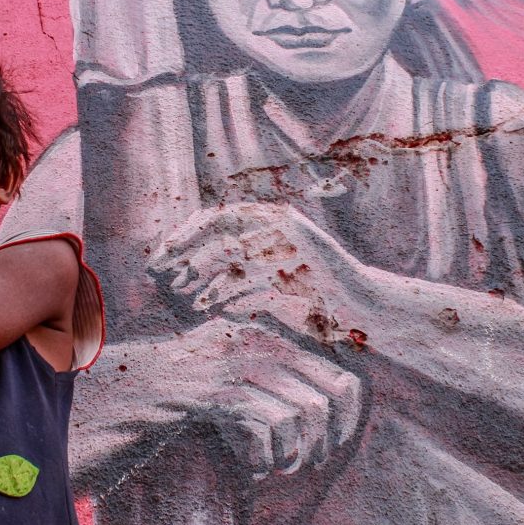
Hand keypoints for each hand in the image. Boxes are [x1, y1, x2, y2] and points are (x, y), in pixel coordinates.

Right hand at [78, 320, 361, 479]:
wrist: (106, 397)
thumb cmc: (163, 397)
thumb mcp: (218, 376)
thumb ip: (261, 379)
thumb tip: (321, 407)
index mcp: (257, 334)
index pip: (338, 373)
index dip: (344, 419)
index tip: (329, 447)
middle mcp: (250, 341)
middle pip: (327, 395)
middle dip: (322, 439)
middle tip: (300, 464)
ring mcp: (230, 363)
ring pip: (300, 414)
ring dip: (290, 452)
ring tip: (267, 467)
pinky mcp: (212, 391)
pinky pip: (264, 428)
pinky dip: (262, 459)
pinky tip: (246, 470)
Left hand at [149, 203, 362, 346]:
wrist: (364, 303)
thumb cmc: (314, 294)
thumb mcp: (267, 282)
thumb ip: (235, 274)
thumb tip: (190, 278)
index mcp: (268, 219)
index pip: (215, 217)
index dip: (186, 234)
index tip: (162, 256)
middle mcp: (278, 218)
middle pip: (219, 223)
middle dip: (186, 246)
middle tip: (159, 268)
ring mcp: (294, 233)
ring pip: (235, 246)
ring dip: (206, 271)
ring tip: (186, 295)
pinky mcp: (306, 251)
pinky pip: (259, 269)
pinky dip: (234, 289)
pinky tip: (216, 307)